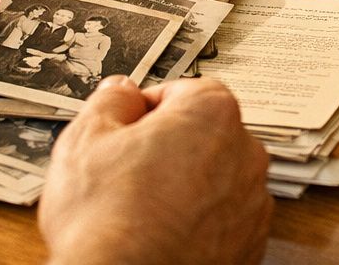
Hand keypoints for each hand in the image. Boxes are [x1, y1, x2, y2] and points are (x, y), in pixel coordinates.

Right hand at [40, 77, 271, 264]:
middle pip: (203, 136)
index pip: (182, 92)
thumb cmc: (106, 220)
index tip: (124, 130)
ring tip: (141, 212)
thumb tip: (121, 93)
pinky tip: (162, 236)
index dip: (146, 110)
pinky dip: (198, 226)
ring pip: (215, 181)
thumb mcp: (85, 141)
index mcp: (212, 113)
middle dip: (169, 148)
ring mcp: (252, 205)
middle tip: (126, 173)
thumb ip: (110, 103)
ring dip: (186, 188)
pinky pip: (222, 222)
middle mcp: (246, 153)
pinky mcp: (250, 246)